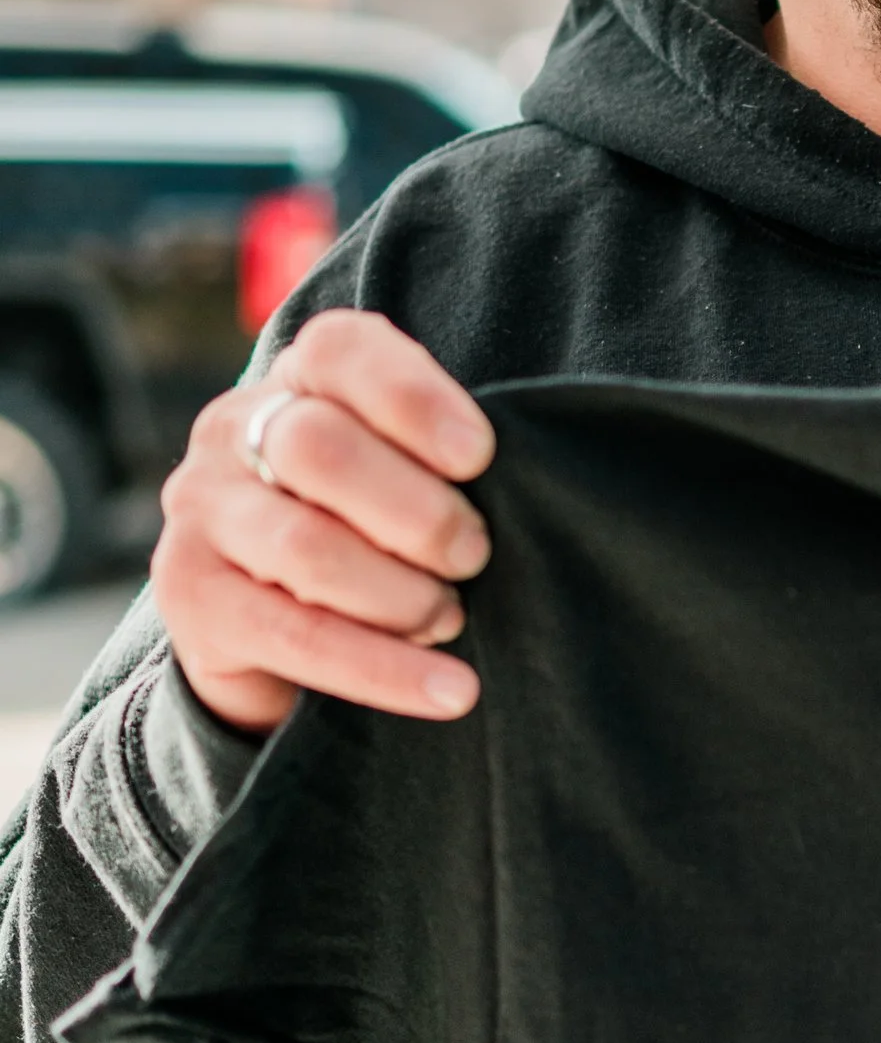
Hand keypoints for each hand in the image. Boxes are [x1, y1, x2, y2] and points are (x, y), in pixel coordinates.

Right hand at [153, 311, 495, 732]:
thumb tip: (527, 491)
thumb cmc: (369, 525)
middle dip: (417, 513)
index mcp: (297, 380)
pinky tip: (449, 690)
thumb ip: (439, 460)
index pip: (340, 352)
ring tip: (450, 618)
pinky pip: (297, 637)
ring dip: (401, 594)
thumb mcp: (402, 472)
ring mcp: (201, 513)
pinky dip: (385, 670)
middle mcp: (231, 431)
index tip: (480, 455)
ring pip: (307, 548)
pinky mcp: (191, 597)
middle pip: (318, 448)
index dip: (414, 398)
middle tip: (473, 554)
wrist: (267, 623)